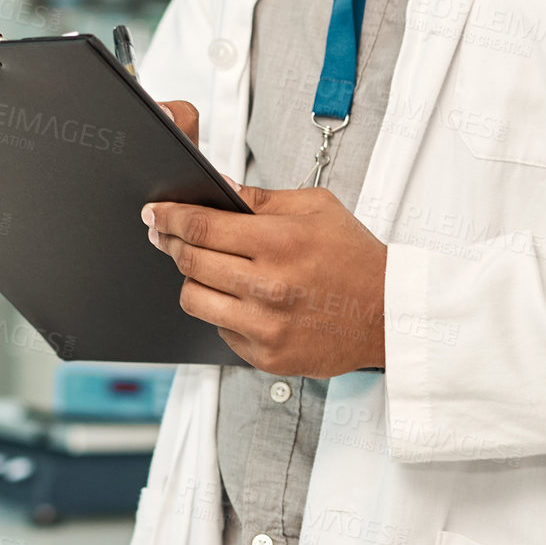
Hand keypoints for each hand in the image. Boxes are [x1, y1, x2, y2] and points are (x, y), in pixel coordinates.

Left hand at [148, 101, 387, 377]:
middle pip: (190, 262)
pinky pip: (219, 330)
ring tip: (206, 268)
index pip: (202, 227)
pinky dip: (222, 312)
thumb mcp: (317, 209)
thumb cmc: (355, 258)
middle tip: (165, 235)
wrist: (390, 314)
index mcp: (280, 243)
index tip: (155, 213)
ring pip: (194, 299)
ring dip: (193, 280)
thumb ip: (262, 199)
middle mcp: (269, 286)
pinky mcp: (266, 355)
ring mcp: (266, 325)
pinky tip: (241, 300)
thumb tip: (219, 189)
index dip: (170, 217)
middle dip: (170, 243)